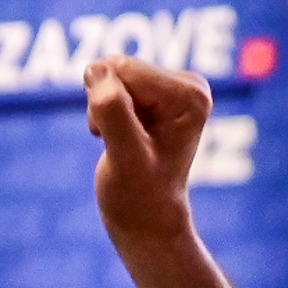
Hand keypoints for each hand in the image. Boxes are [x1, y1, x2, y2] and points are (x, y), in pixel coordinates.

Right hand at [86, 58, 210, 255]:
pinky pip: (110, 83)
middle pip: (118, 67)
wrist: (147, 221)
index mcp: (190, 94)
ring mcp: (174, 88)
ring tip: (123, 144)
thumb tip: (97, 70)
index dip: (108, 105)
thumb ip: (113, 113)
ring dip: (104, 111)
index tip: (124, 140)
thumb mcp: (124, 158)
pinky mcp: (157, 93)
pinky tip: (124, 139)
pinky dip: (106, 112)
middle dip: (106, 104)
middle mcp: (189, 85)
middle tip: (121, 143)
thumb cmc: (138, 196)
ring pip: (110, 75)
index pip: (124, 70)